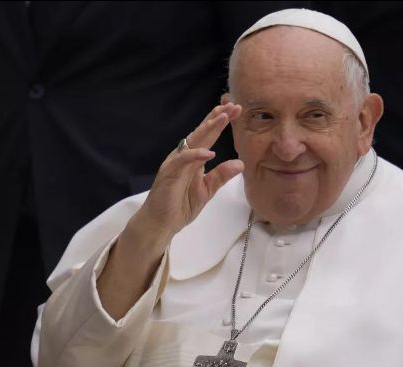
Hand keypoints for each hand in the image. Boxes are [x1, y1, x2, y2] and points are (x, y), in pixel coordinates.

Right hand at [97, 103, 242, 319]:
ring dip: (208, 129)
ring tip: (223, 118)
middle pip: (202, 133)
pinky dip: (195, 155)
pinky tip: (209, 152)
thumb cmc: (180, 206)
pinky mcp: (168, 175)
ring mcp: (174, 164)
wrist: (161, 224)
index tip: (236, 110)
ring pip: (192, 142)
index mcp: (193, 160)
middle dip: (217, 118)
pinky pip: (182, 161)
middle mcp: (183, 157)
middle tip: (232, 106)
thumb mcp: (207, 190)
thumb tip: (240, 163)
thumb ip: (221, 176)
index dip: (220, 122)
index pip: (208, 136)